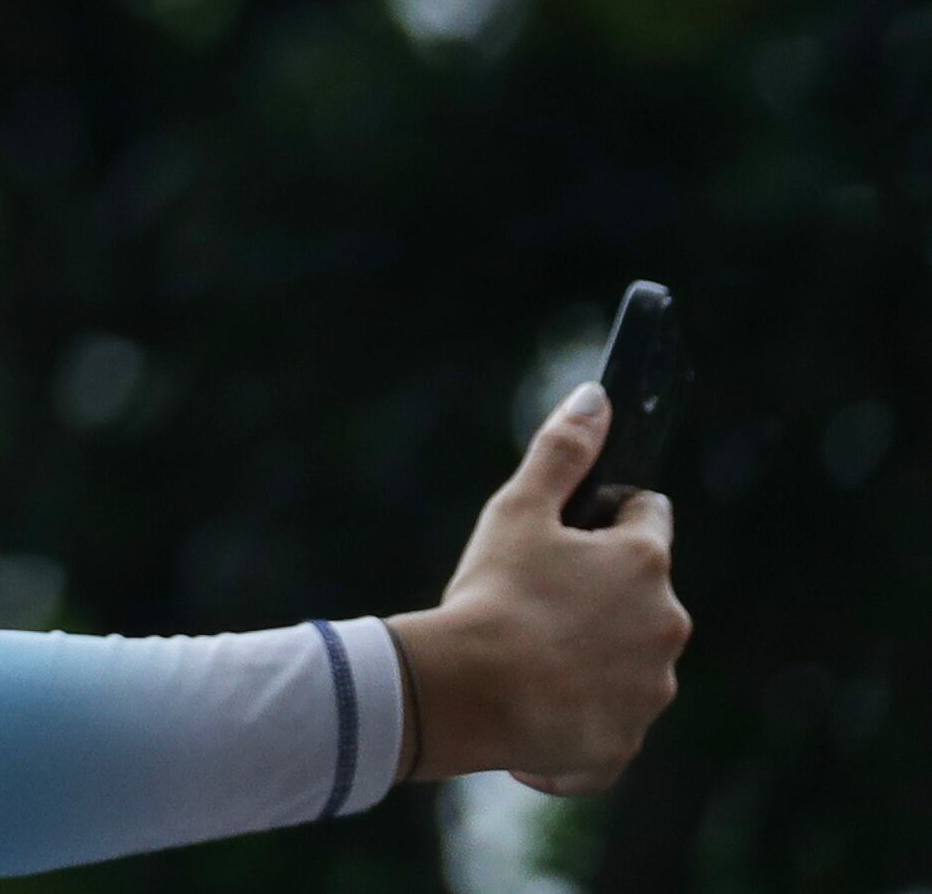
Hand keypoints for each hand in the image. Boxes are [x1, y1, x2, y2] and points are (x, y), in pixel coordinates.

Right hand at [390, 383, 686, 792]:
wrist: (472, 695)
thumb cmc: (494, 593)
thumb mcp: (517, 509)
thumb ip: (562, 451)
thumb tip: (597, 397)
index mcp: (646, 561)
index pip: (648, 514)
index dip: (604, 517)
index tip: (562, 535)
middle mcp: (667, 622)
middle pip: (639, 591)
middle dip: (596, 591)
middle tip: (532, 597)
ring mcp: (652, 687)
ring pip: (626, 656)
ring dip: (589, 652)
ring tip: (525, 653)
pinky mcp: (628, 741)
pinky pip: (605, 716)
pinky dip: (576, 709)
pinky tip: (529, 701)